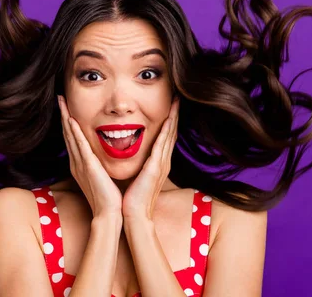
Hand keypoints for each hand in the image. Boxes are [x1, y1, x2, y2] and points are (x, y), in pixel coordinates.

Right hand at [57, 95, 122, 218]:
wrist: (109, 213)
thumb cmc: (109, 197)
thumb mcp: (101, 176)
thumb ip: (99, 165)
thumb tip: (102, 155)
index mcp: (80, 164)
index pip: (73, 138)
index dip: (68, 122)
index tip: (66, 107)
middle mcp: (77, 162)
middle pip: (67, 134)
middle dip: (63, 115)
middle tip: (60, 98)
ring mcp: (80, 164)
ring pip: (71, 136)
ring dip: (65, 118)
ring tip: (62, 102)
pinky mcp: (88, 166)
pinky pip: (79, 145)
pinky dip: (74, 132)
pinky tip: (71, 120)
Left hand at [122, 97, 179, 220]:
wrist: (133, 215)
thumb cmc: (132, 198)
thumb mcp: (138, 176)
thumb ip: (138, 164)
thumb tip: (133, 154)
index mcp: (158, 163)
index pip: (166, 137)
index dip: (170, 120)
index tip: (171, 105)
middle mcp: (163, 161)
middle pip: (172, 132)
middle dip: (175, 114)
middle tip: (178, 97)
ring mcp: (161, 164)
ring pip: (170, 135)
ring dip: (174, 117)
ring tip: (177, 102)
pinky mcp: (156, 167)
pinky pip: (162, 144)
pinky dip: (167, 130)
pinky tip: (169, 118)